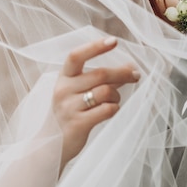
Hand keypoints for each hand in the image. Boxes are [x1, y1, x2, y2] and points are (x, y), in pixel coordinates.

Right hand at [52, 37, 139, 168]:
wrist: (50, 145)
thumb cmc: (69, 114)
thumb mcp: (78, 93)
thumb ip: (101, 79)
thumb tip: (129, 67)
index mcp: (63, 78)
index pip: (76, 56)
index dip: (95, 47)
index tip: (114, 41)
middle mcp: (63, 90)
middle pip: (100, 74)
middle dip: (123, 73)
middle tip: (136, 75)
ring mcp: (69, 107)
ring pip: (106, 91)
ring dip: (117, 95)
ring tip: (114, 101)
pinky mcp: (78, 124)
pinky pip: (107, 110)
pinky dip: (114, 108)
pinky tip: (111, 110)